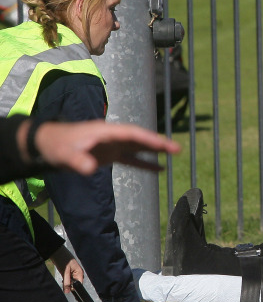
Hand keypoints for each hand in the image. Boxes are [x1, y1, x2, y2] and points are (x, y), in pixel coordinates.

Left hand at [29, 120, 180, 174]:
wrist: (47, 144)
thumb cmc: (56, 145)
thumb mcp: (65, 154)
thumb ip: (78, 161)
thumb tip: (91, 169)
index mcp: (104, 132)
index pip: (130, 134)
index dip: (147, 138)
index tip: (162, 144)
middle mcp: (112, 137)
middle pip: (139, 138)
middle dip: (158, 143)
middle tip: (177, 148)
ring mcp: (112, 146)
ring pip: (138, 147)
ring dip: (155, 150)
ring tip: (174, 153)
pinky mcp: (110, 155)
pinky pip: (131, 159)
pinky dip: (144, 163)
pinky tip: (159, 169)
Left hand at [49, 246, 83, 293]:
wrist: (57, 252)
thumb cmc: (63, 259)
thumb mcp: (64, 272)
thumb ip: (66, 282)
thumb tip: (67, 292)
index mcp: (80, 273)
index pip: (79, 284)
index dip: (74, 288)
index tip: (67, 289)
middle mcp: (78, 273)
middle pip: (75, 284)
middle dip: (69, 285)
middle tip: (64, 282)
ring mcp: (73, 272)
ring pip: (71, 282)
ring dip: (66, 282)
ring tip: (63, 278)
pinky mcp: (68, 272)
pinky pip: (68, 279)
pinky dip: (65, 280)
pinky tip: (62, 277)